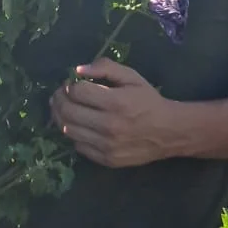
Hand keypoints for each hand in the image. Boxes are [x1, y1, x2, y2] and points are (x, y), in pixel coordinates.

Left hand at [50, 60, 183, 167]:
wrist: (169, 132)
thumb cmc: (148, 101)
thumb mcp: (132, 77)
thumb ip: (106, 68)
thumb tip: (78, 70)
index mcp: (116, 102)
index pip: (77, 92)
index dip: (68, 85)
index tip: (69, 83)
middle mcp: (109, 125)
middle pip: (68, 111)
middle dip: (58, 99)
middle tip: (59, 95)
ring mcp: (107, 145)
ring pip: (68, 130)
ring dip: (60, 117)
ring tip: (63, 108)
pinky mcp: (106, 159)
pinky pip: (79, 146)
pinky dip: (73, 134)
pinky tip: (77, 125)